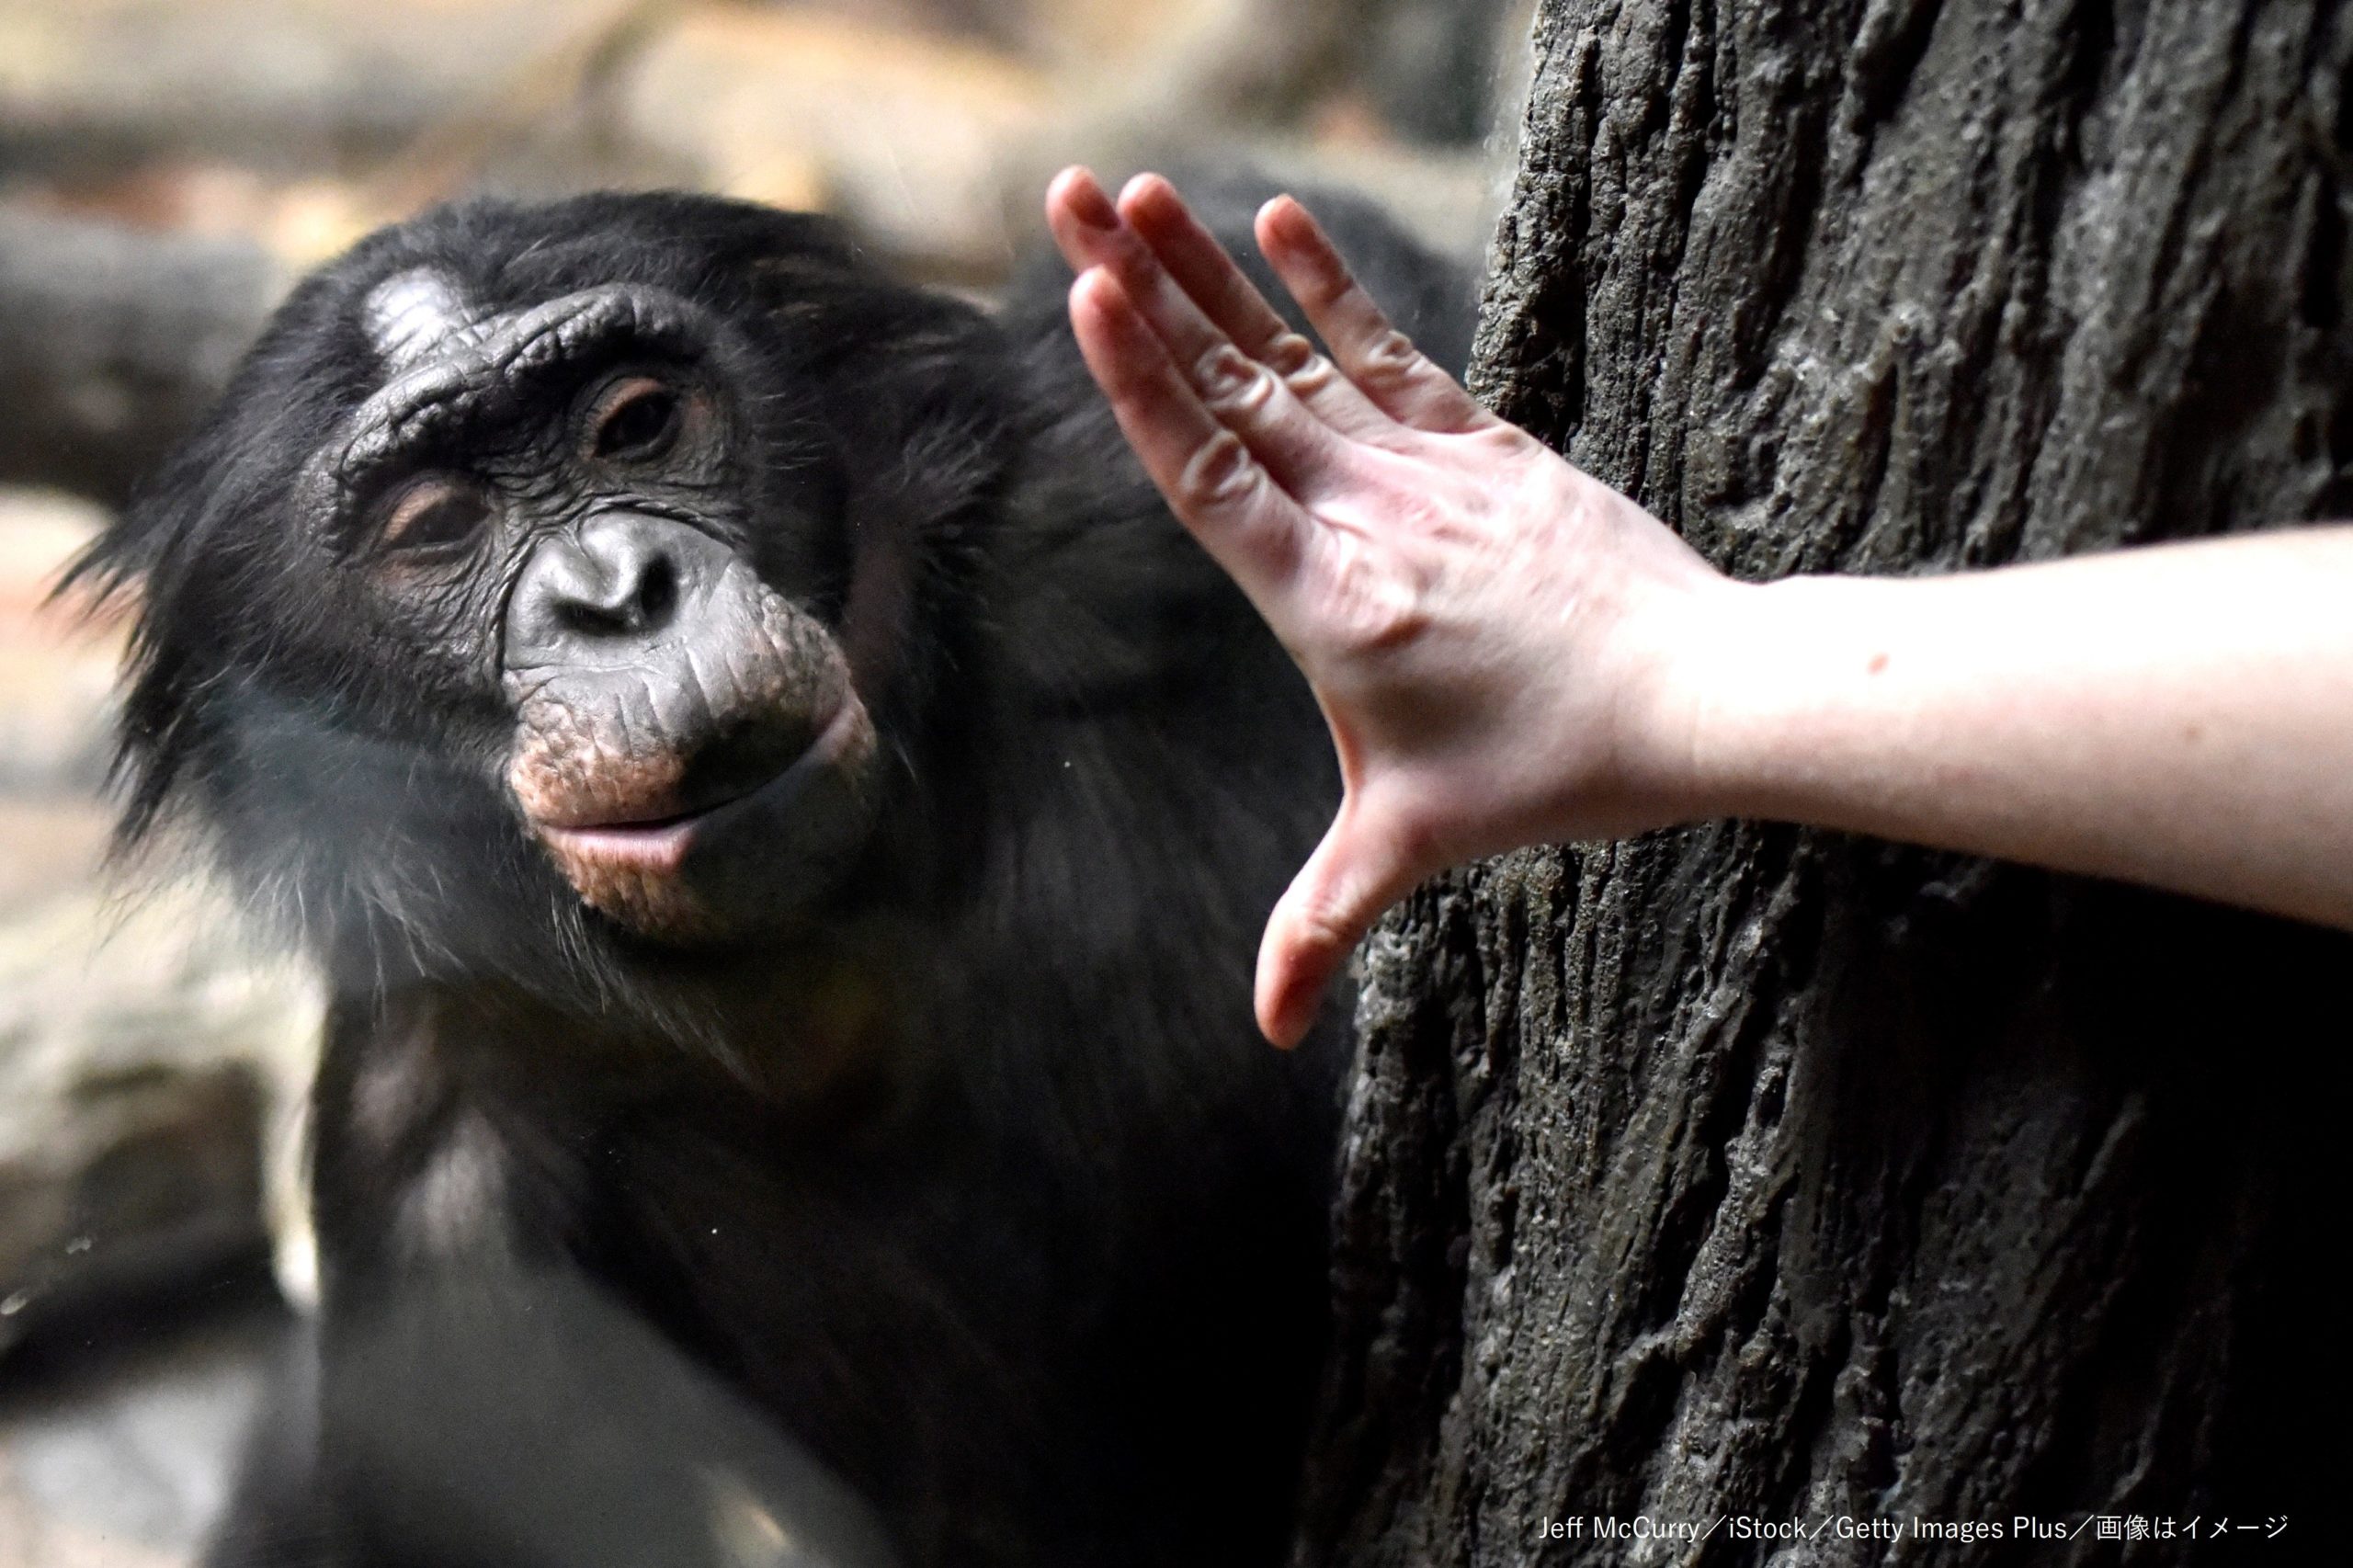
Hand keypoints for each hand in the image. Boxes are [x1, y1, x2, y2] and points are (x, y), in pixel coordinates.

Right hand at [1044, 168, 1731, 1045]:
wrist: (1700, 693)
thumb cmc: (1553, 771)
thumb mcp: (1415, 844)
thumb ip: (1325, 924)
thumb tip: (1270, 1031)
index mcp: (1328, 600)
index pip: (1209, 473)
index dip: (1142, 380)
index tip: (1087, 288)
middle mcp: (1367, 517)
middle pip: (1232, 387)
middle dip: (1144, 287)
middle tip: (1069, 196)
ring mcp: (1427, 472)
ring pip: (1295, 358)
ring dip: (1213, 271)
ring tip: (1144, 190)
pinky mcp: (1483, 449)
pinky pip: (1389, 355)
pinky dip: (1331, 289)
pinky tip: (1284, 223)